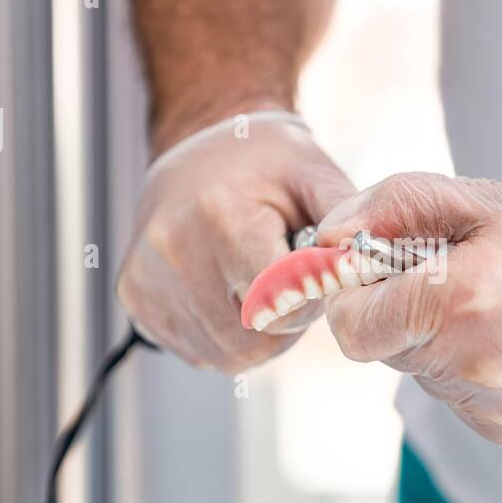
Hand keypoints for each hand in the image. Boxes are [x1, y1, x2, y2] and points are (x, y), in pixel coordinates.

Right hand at [117, 113, 354, 371]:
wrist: (201, 148)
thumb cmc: (268, 164)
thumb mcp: (317, 175)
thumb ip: (348, 226)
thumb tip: (367, 270)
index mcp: (221, 215)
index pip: (279, 303)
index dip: (308, 300)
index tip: (313, 275)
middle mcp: (173, 248)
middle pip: (253, 339)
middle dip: (284, 322)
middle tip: (289, 283)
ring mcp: (146, 275)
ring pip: (226, 354)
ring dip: (257, 334)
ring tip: (258, 284)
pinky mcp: (134, 295)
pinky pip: (197, 351)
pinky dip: (224, 335)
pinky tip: (228, 292)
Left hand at [316, 155, 501, 445]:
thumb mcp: (483, 198)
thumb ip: (393, 209)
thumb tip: (325, 239)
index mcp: (462, 300)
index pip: (351, 326)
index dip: (351, 295)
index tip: (373, 270)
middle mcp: (476, 365)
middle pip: (384, 350)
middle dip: (398, 312)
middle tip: (453, 274)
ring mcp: (497, 406)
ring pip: (421, 375)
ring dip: (436, 341)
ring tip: (500, 303)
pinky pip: (457, 399)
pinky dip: (469, 368)